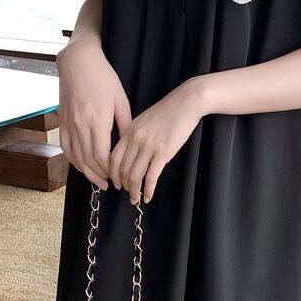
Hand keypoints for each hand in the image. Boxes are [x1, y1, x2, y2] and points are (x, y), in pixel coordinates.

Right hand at [57, 39, 132, 189]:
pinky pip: (66, 147)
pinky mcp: (62, 121)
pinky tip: (82, 166)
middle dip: (100, 175)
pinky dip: (73, 160)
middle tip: (110, 184)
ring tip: (98, 181)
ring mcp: (69, 124)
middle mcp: (80, 125)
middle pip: (88, 160)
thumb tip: (130, 144)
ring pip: (76, 157)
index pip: (102, 155)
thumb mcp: (121, 100)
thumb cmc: (103, 78)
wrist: (78, 62)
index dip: (110, 170)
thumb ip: (125, 124)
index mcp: (97, 120)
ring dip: (87, 172)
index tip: (119, 176)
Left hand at [110, 78, 205, 204]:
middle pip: (122, 169)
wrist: (187, 102)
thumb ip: (135, 134)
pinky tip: (148, 196)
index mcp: (129, 131)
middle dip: (123, 185)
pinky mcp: (163, 152)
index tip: (116, 182)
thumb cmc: (169, 110)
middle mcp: (135, 139)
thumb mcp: (144, 119)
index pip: (113, 157)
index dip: (113, 173)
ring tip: (135, 198)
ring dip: (134, 190)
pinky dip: (148, 190)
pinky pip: (151, 176)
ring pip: (134, 175)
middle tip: (127, 193)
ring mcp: (149, 146)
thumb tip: (130, 151)